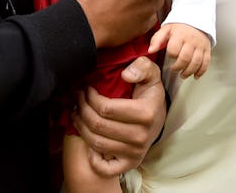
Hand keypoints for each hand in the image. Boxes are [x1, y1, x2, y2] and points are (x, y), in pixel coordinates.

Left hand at [72, 57, 165, 176]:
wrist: (159, 117)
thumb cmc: (150, 94)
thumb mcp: (151, 74)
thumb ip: (142, 67)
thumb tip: (126, 74)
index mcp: (145, 113)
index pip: (106, 109)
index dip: (90, 97)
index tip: (86, 88)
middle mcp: (141, 136)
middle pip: (98, 125)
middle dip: (82, 109)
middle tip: (77, 98)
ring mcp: (135, 152)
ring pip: (97, 143)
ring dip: (81, 127)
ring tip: (77, 112)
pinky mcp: (130, 163)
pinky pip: (105, 168)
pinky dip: (93, 158)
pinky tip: (89, 142)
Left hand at [148, 22, 210, 78]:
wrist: (196, 19)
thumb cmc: (180, 26)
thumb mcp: (166, 29)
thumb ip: (157, 39)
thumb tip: (150, 50)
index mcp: (179, 35)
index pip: (174, 49)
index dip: (171, 55)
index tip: (169, 57)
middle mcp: (191, 41)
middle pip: (185, 58)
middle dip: (179, 67)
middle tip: (174, 69)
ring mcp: (200, 46)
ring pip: (196, 62)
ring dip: (189, 71)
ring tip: (183, 74)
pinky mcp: (207, 49)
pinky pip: (206, 63)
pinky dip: (201, 71)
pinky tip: (195, 75)